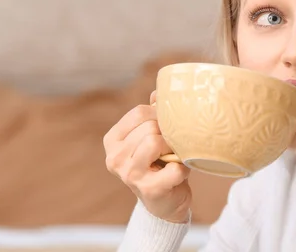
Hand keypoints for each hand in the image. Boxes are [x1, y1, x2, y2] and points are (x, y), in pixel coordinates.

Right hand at [103, 90, 191, 222]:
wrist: (165, 202)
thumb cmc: (159, 163)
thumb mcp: (152, 136)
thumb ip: (153, 114)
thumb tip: (159, 92)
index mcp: (112, 140)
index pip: (139, 112)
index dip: (159, 115)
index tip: (166, 127)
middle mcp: (115, 158)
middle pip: (149, 127)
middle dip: (167, 134)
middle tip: (171, 146)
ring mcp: (129, 175)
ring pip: (155, 142)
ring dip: (173, 149)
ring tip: (173, 157)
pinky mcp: (149, 190)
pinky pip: (174, 167)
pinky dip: (183, 169)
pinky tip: (179, 174)